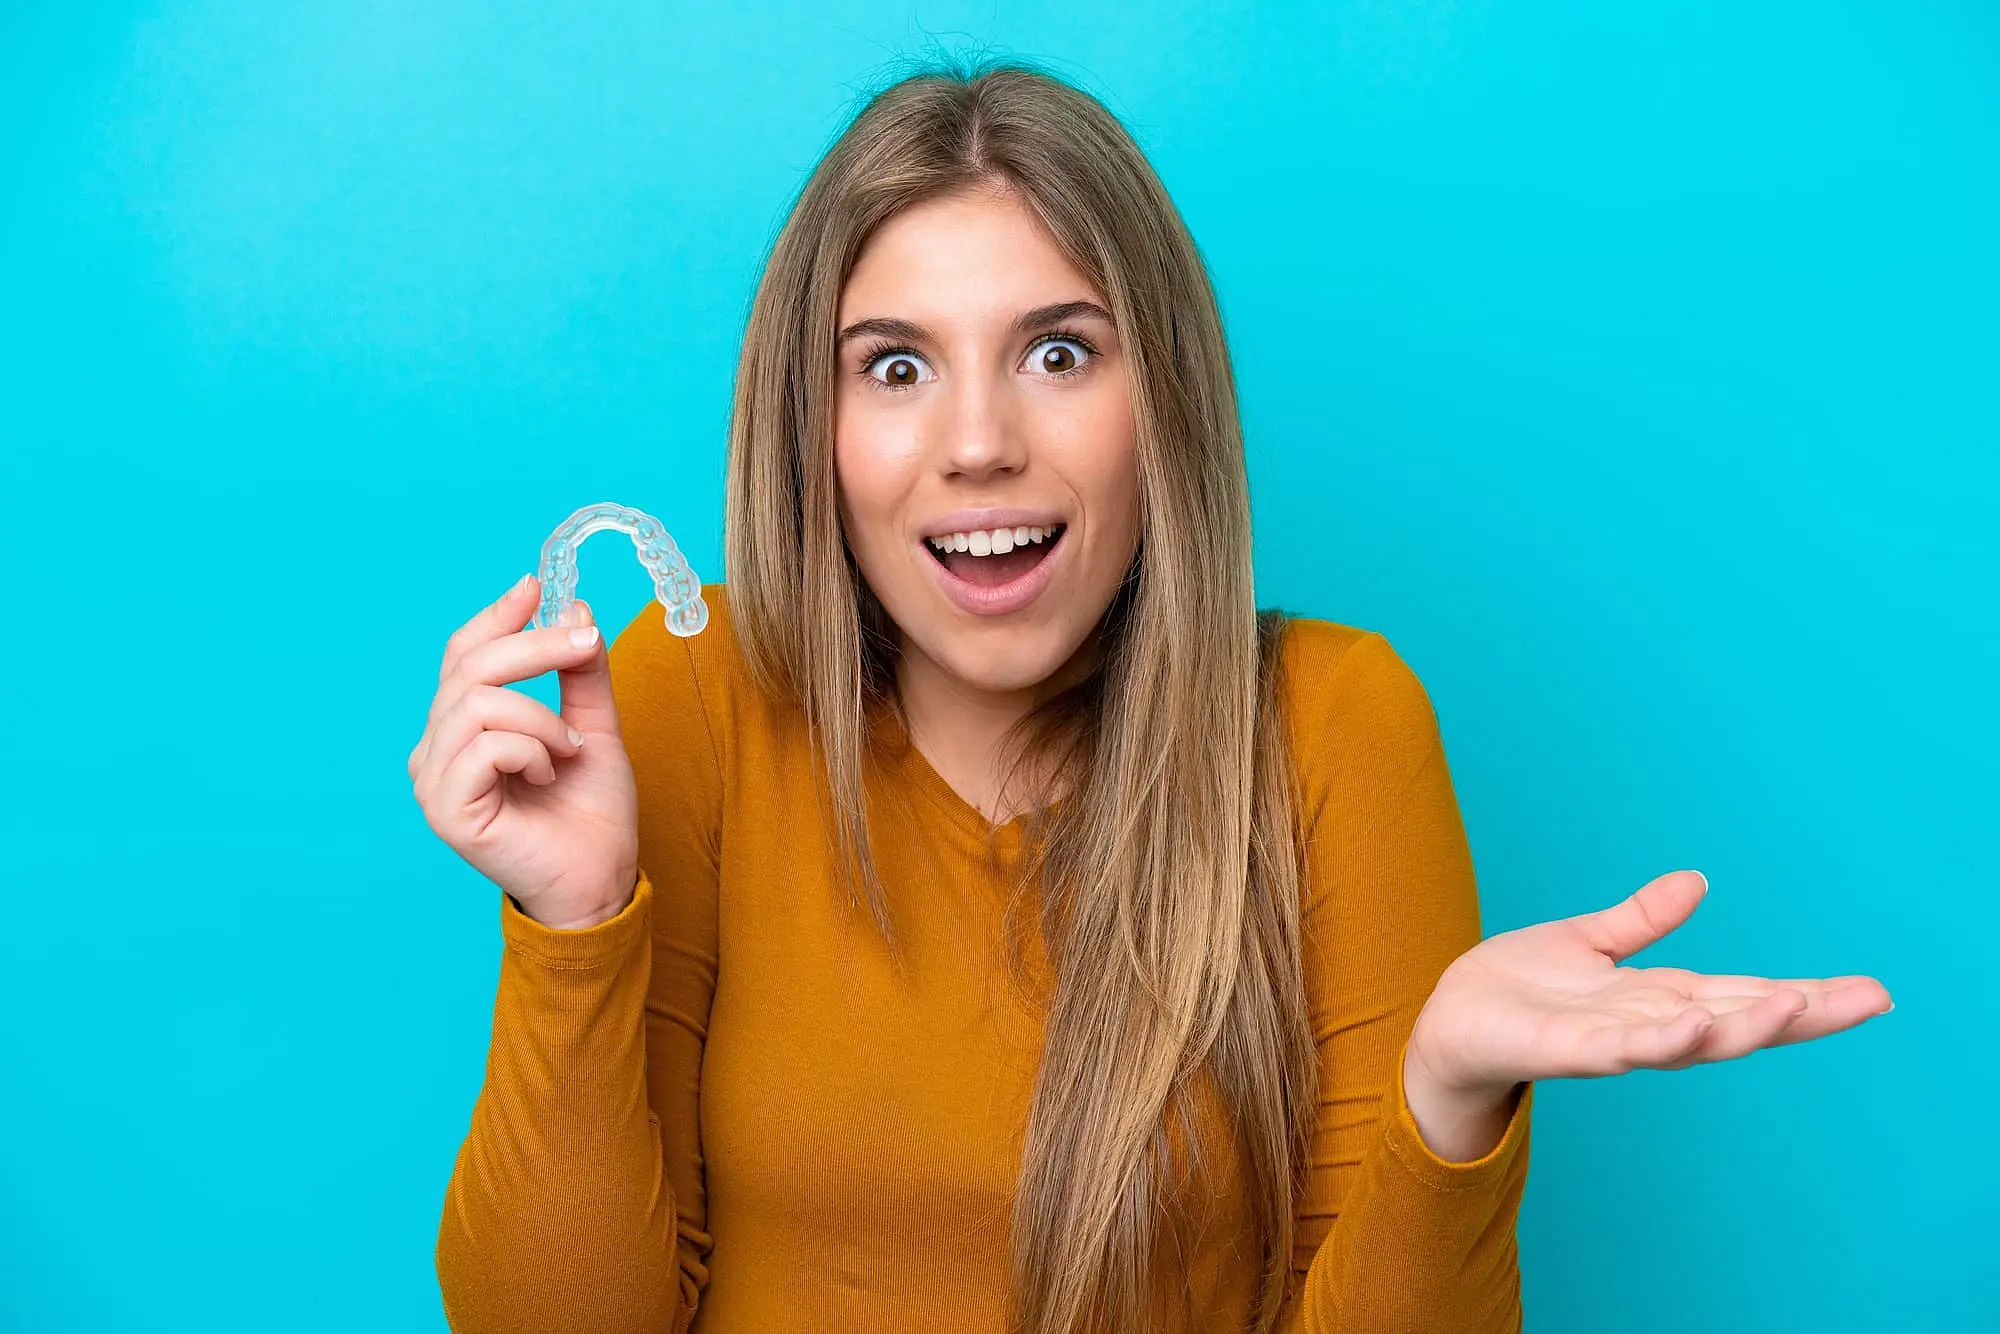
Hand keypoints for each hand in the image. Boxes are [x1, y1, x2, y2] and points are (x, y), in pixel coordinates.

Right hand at [408, 576, 639, 929]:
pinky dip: (530, 749)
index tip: (537, 586)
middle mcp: (435, 749)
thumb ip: (581, 671)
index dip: (497, 617)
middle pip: (469, 667)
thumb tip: (575, 608)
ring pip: (478, 702)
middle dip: (536, 646)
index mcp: (461, 728)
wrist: (601, 879)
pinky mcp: (446, 809)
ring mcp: (433, 780)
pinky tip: (549, 775)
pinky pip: (485, 745)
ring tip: (568, 748)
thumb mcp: (592, 723)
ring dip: (540, 716)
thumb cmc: (591, 812)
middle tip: (588, 644)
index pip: (463, 655)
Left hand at [1408, 869, 1893, 1099]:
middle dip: (1801, 1012)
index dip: (1807, 994)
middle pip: (1737, 1019)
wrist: (1449, 1023)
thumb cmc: (1517, 990)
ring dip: (1742, 1027)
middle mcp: (1648, 1026)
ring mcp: (1610, 1041)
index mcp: (1659, 998)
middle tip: (1869, 999)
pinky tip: (1693, 1026)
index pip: (1746, 993)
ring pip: (1690, 1039)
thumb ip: (1641, 920)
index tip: (1873, 991)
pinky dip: (1658, 1040)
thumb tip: (1697, 881)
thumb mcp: (1588, 942)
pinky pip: (1618, 1048)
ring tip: (1795, 1006)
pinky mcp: (1564, 1049)